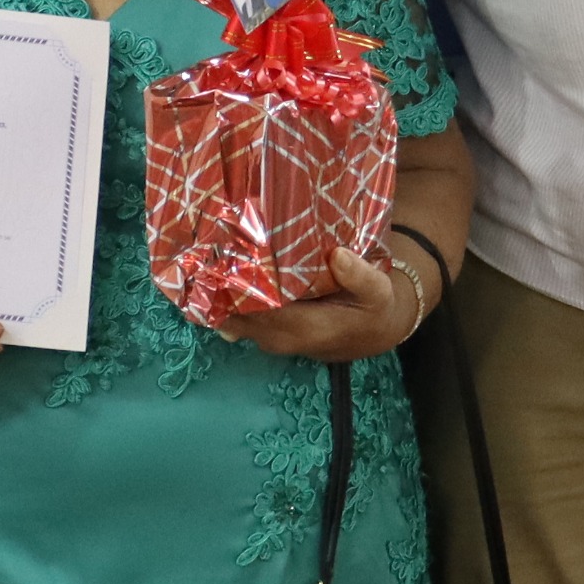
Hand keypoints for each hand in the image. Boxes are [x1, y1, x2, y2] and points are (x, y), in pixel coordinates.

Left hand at [223, 246, 426, 362]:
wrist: (374, 334)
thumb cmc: (373, 308)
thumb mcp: (378, 291)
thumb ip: (360, 276)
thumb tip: (339, 256)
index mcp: (303, 328)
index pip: (257, 308)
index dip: (235, 283)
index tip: (219, 251)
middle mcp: (279, 338)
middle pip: (235, 312)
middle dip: (218, 284)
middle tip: (205, 243)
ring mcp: (270, 339)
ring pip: (232, 317)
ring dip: (218, 291)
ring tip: (206, 251)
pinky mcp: (266, 334)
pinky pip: (238, 318)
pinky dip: (225, 298)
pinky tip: (216, 270)